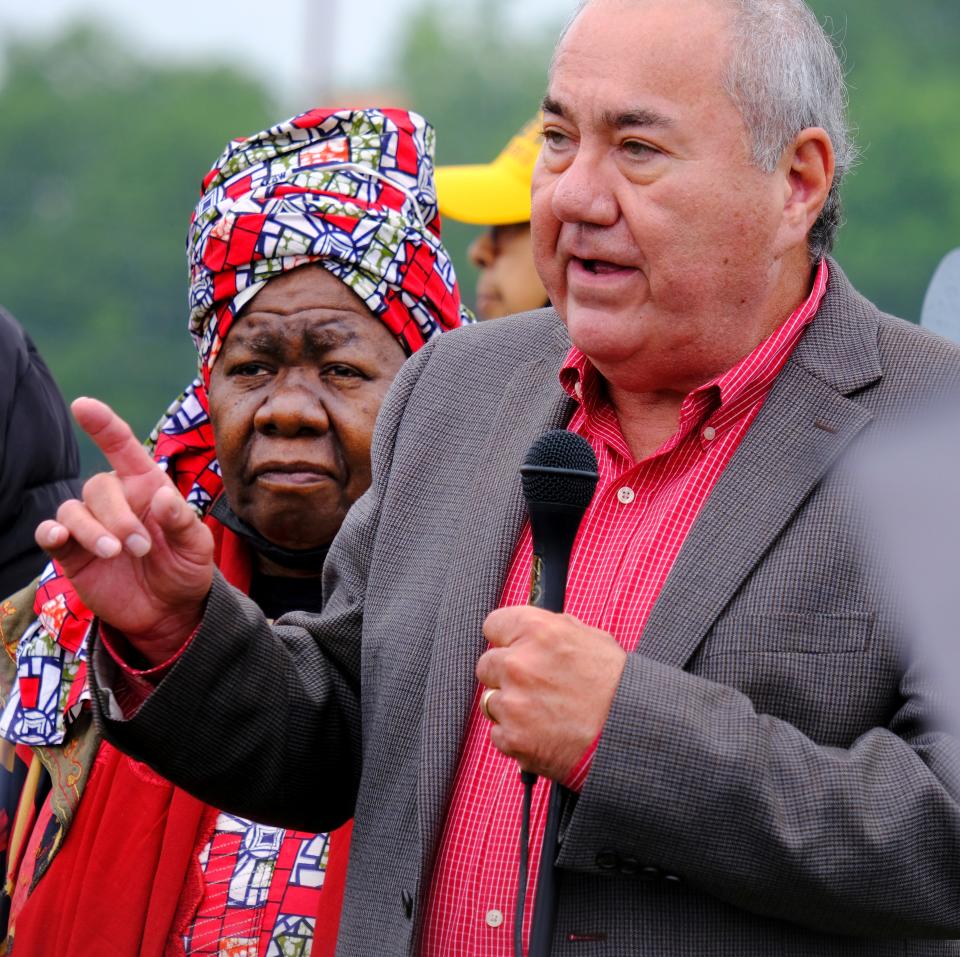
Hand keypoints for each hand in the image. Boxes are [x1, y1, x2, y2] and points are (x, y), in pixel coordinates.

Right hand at [35, 397, 213, 663]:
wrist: (171, 610)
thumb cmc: (186, 568)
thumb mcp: (197, 546)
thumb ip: (182, 521)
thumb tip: (161, 496)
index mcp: (146, 487)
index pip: (122, 448)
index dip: (103, 425)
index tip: (83, 405)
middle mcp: (115, 500)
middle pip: (99, 486)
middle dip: (119, 517)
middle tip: (142, 548)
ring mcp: (90, 525)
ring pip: (73, 509)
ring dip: (93, 530)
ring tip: (116, 554)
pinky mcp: (71, 552)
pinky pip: (50, 533)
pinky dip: (52, 533)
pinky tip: (60, 539)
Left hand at [477, 606, 626, 780]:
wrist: (632, 735)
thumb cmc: (617, 686)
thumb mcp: (591, 639)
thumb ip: (553, 630)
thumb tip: (531, 629)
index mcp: (537, 632)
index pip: (493, 625)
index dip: (505, 638)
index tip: (512, 647)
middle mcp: (519, 663)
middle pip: (486, 665)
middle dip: (506, 675)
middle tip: (533, 686)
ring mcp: (512, 703)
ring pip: (490, 700)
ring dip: (510, 707)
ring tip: (543, 713)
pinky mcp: (512, 738)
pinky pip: (498, 733)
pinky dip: (516, 736)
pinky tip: (543, 733)